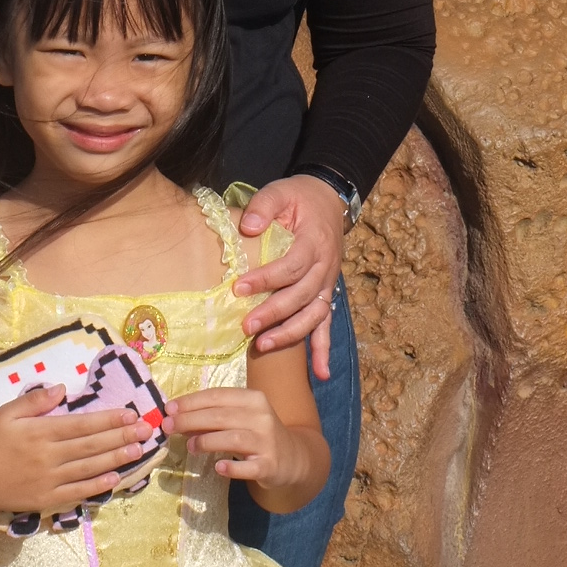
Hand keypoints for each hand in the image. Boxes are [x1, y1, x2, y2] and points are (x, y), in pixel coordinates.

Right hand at [0, 391, 158, 524]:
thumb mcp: (6, 413)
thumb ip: (34, 402)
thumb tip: (61, 388)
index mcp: (40, 432)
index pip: (82, 425)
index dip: (108, 419)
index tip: (130, 413)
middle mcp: (49, 456)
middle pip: (91, 446)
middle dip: (120, 437)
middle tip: (146, 430)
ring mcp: (50, 480)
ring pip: (90, 469)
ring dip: (116, 459)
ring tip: (138, 450)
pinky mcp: (47, 499)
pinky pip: (78, 492)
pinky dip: (98, 486)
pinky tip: (116, 478)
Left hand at [165, 384, 305, 490]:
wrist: (293, 457)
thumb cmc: (258, 433)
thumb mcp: (240, 418)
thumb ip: (213, 416)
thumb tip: (177, 416)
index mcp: (253, 399)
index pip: (217, 395)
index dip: (191, 401)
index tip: (169, 408)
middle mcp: (262, 417)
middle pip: (221, 416)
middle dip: (190, 420)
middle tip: (168, 427)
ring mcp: (267, 442)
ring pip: (233, 438)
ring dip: (207, 441)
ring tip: (189, 446)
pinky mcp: (269, 465)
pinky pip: (249, 467)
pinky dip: (232, 467)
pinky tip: (218, 468)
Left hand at [234, 175, 345, 373]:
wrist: (328, 201)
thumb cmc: (299, 199)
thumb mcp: (281, 192)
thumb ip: (264, 206)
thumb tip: (249, 227)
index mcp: (313, 243)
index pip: (290, 266)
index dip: (265, 279)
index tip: (238, 289)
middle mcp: (324, 268)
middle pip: (300, 296)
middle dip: (273, 314)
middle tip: (246, 326)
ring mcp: (327, 284)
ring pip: (314, 315)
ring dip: (291, 334)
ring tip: (264, 346)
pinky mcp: (326, 294)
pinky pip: (327, 325)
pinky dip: (324, 350)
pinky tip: (321, 373)